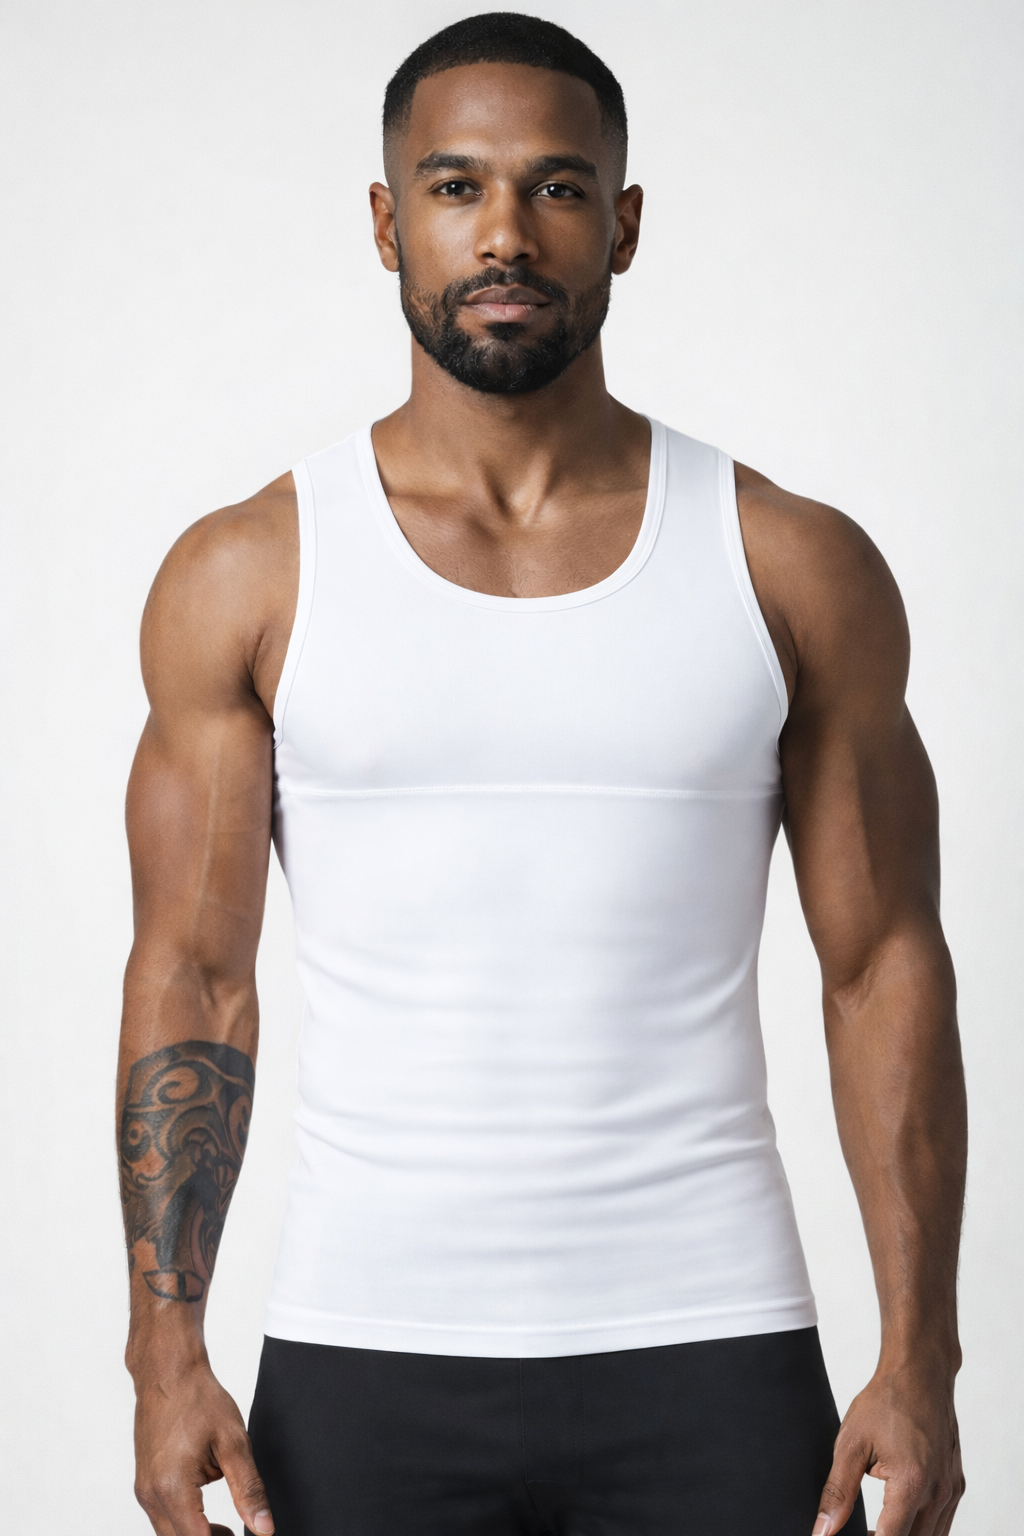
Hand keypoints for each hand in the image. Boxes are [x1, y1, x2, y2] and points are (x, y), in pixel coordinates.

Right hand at [131, 1350, 273, 1535]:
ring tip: (227, 1530)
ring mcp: (144, 1491)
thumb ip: (248, 1489)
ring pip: (168, 1534)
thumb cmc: (198, 1399)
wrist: (168, 1372)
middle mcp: (151, 1495)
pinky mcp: (144, 1484)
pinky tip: (205, 1512)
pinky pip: (162, 1518)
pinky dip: (184, 1522)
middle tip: (236, 1535)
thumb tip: (263, 1528)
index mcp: (172, 1487)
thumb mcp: (233, 1442)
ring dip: (196, 1535)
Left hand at [812, 1364, 962, 1535]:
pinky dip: (921, 1528)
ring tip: (874, 1528)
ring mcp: (951, 1490)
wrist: (921, 1372)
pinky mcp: (956, 1485)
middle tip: (859, 1531)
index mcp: (911, 1483)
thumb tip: (823, 1530)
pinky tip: (896, 1517)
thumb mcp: (851, 1443)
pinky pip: (942, 1524)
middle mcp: (938, 1492)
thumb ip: (837, 1492)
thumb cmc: (886, 1400)